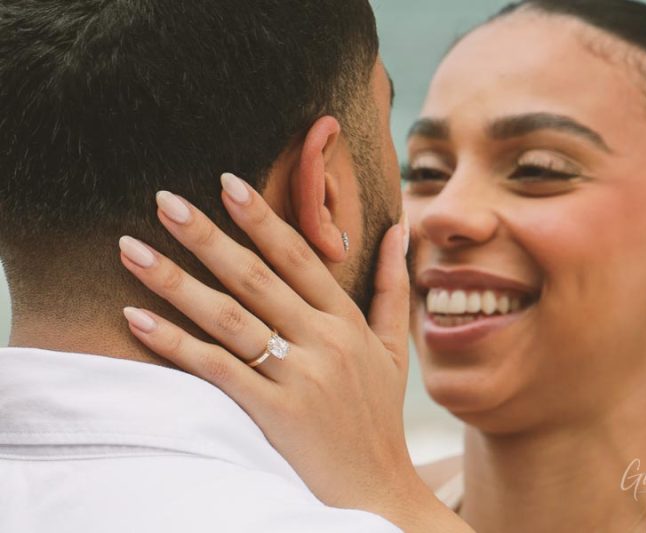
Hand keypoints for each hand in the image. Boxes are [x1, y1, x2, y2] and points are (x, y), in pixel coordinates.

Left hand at [119, 174, 470, 531]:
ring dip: (176, 280)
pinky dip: (173, 343)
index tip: (227, 182)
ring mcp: (298, 377)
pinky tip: (136, 318)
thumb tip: (399, 229)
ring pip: (228, 317)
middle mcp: (322, 341)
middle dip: (206, 235)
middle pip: (255, 277)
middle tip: (164, 199)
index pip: (299, 256)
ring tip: (131, 249)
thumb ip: (392, 285)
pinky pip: (215, 369)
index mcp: (346, 320)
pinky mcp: (273, 413)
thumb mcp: (393, 347)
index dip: (262, 218)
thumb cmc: (379, 415)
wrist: (377, 488)